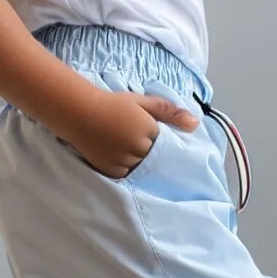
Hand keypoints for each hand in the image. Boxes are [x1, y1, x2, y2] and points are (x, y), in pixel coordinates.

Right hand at [64, 90, 198, 178]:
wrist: (80, 113)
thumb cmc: (112, 104)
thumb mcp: (142, 102)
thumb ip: (169, 112)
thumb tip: (195, 124)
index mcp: (150, 130)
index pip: (164, 143)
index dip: (156, 138)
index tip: (144, 130)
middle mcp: (140, 149)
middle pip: (153, 157)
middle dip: (147, 150)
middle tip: (129, 137)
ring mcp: (126, 162)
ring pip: (141, 168)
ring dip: (137, 161)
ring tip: (122, 146)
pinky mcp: (113, 172)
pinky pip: (127, 175)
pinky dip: (125, 168)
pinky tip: (116, 156)